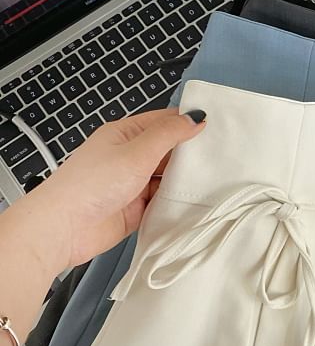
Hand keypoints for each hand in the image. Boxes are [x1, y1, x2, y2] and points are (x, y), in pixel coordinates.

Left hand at [31, 108, 205, 271]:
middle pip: (169, 151)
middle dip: (190, 154)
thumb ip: (168, 135)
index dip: (188, 122)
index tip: (216, 126)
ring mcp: (133, 184)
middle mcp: (129, 157)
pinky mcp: (137, 208)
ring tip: (211, 180)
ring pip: (168, 178)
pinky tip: (191, 201)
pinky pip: (164, 201)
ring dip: (184, 180)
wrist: (64, 228)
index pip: (163, 121)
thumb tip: (194, 117)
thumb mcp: (135, 152)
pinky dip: (176, 202)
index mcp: (125, 135)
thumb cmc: (88, 185)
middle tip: (220, 156)